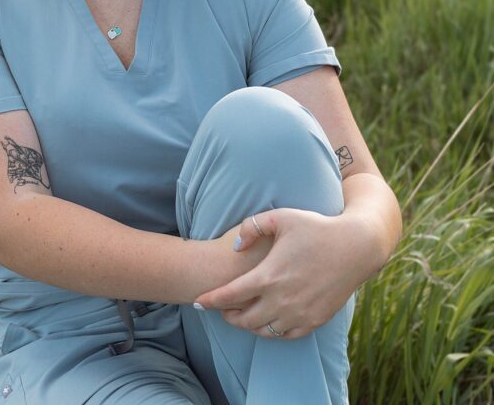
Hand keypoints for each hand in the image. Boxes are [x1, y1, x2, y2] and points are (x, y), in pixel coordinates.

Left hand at [194, 208, 364, 339]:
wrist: (355, 247)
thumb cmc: (316, 227)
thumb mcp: (281, 216)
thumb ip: (252, 226)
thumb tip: (235, 246)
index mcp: (269, 276)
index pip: (230, 296)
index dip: (210, 301)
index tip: (197, 302)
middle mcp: (281, 301)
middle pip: (243, 319)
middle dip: (227, 315)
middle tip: (221, 307)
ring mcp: (298, 314)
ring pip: (262, 331)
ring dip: (248, 324)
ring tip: (241, 313)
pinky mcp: (314, 321)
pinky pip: (284, 336)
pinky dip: (270, 331)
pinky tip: (267, 320)